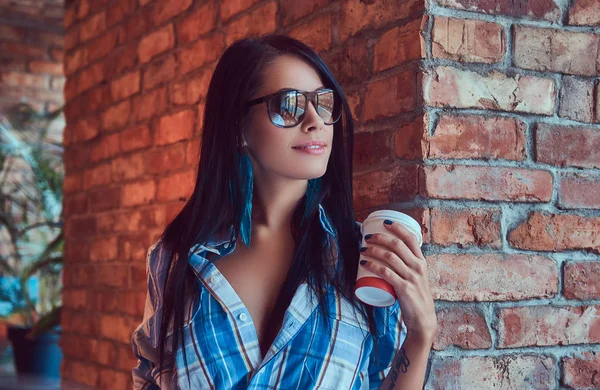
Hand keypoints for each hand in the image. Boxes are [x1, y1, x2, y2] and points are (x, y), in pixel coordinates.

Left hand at [359, 219, 436, 344]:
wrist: (423, 320)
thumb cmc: (416, 298)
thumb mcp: (417, 278)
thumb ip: (408, 267)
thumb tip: (391, 256)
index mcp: (422, 262)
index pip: (411, 238)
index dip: (398, 228)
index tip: (385, 222)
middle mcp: (418, 267)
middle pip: (397, 245)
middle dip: (380, 237)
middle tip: (367, 237)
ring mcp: (411, 277)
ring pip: (389, 257)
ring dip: (373, 250)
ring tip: (362, 249)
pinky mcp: (404, 288)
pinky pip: (385, 272)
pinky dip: (373, 265)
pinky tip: (364, 263)